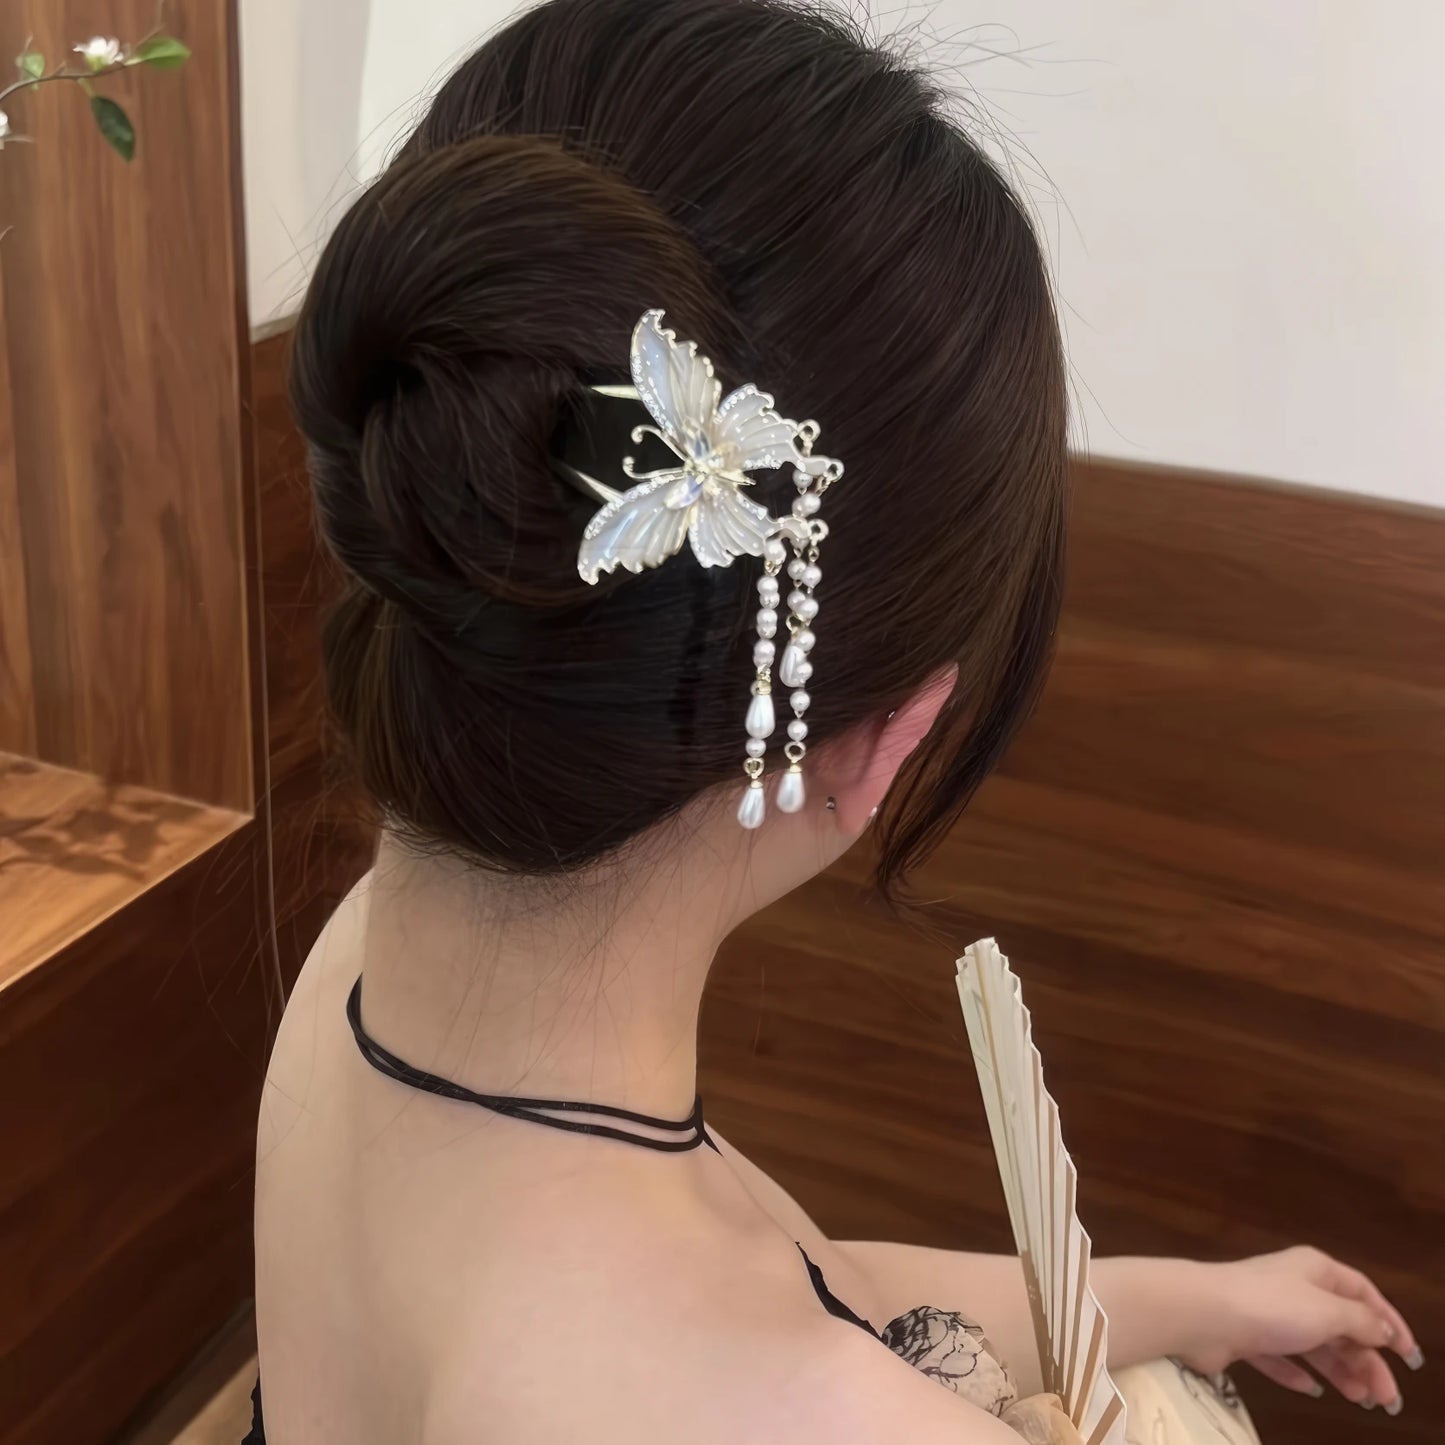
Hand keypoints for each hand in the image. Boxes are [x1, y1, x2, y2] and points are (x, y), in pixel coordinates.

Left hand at [1178, 1246, 1422, 1414]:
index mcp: (1315, 1270)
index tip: (1409, 1357)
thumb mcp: (1328, 1311)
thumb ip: (1361, 1321)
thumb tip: (1385, 1329)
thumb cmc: (1271, 1307)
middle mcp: (1293, 1287)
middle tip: (1386, 1399)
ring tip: (1359, 1399)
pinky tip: (1310, 1390)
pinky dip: (1296, 1373)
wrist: (1202, 1314)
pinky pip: (1279, 1357)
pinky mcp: (1246, 1337)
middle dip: (1367, 1360)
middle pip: (1341, 1325)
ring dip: (1339, 1372)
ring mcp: (1268, 1313)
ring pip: (1313, 1344)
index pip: (1362, 1292)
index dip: (1388, 1322)